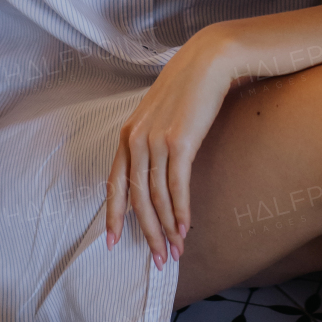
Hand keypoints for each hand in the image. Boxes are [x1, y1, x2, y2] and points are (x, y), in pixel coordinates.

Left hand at [105, 27, 234, 268]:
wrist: (208, 61)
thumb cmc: (188, 88)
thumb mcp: (159, 114)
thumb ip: (151, 139)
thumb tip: (156, 169)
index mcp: (127, 135)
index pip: (114, 184)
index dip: (113, 216)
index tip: (113, 242)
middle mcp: (135, 140)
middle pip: (136, 199)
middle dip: (146, 233)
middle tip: (157, 260)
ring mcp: (155, 141)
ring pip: (156, 198)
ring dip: (167, 229)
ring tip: (176, 251)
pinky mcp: (179, 142)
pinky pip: (176, 187)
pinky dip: (181, 212)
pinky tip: (185, 229)